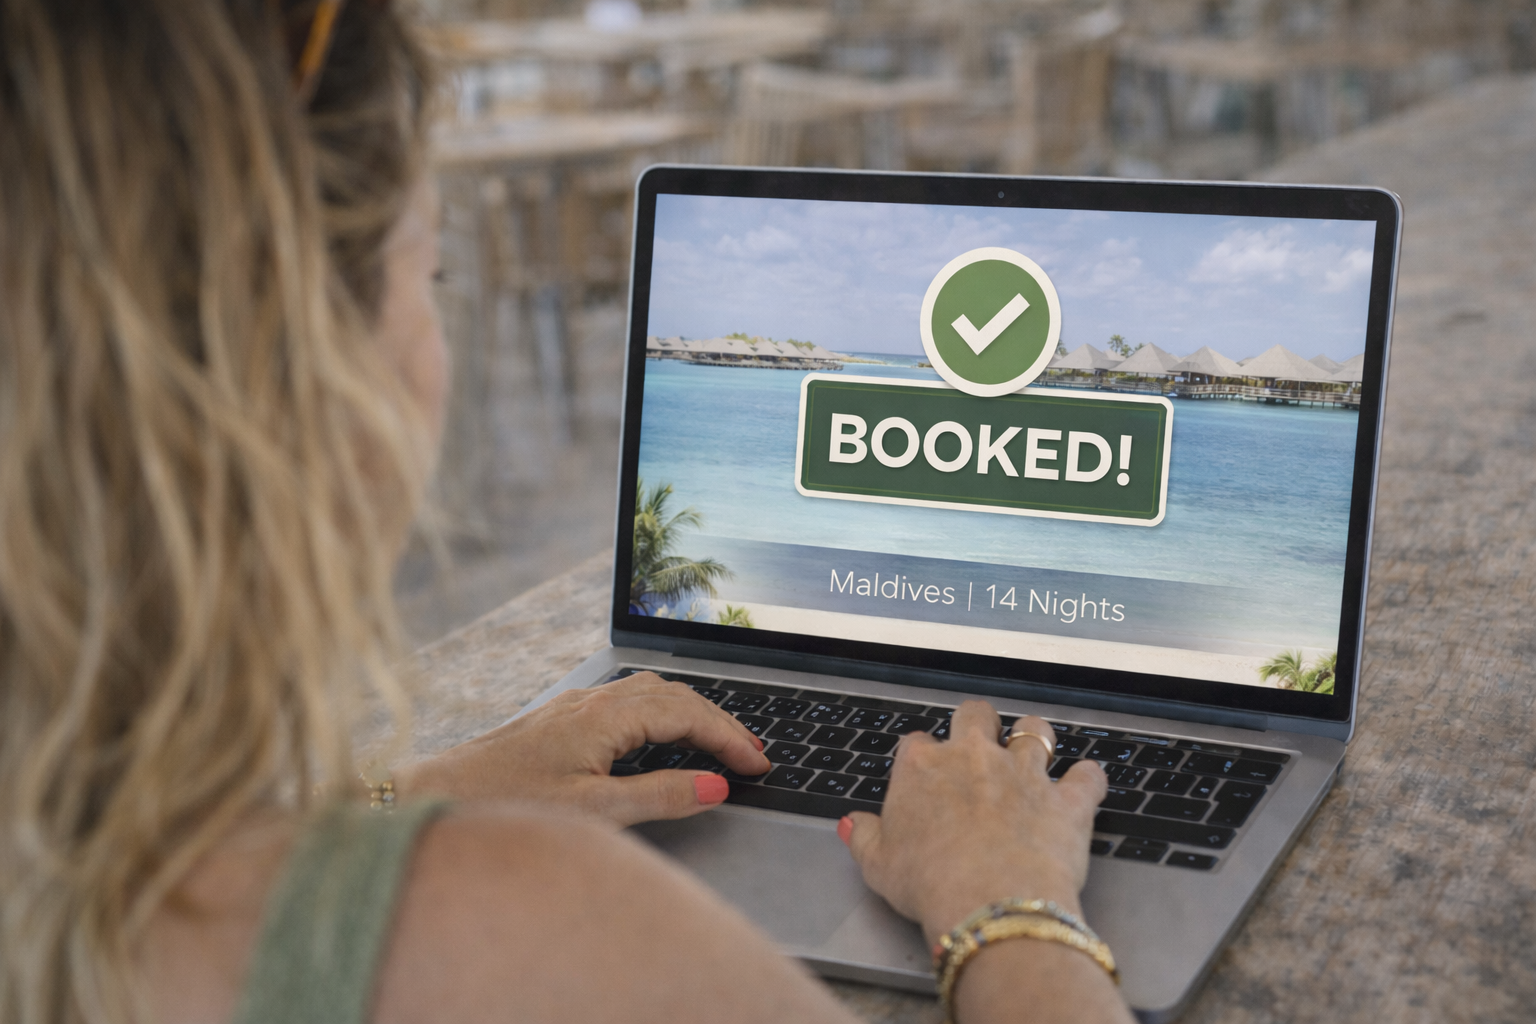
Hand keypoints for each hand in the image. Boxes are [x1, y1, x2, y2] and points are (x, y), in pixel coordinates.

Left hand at [396, 673, 769, 826]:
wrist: (432, 797)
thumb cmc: (504, 804)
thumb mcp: (593, 811)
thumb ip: (658, 797)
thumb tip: (715, 786)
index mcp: (605, 716)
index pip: (687, 714)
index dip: (729, 737)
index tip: (759, 763)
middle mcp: (591, 702)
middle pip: (674, 695)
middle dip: (719, 721)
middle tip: (752, 754)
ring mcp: (574, 708)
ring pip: (650, 692)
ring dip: (691, 713)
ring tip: (718, 742)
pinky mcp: (559, 721)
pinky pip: (627, 701)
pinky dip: (662, 714)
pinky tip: (660, 737)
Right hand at [840, 701, 1106, 944]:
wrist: (989, 903)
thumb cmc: (930, 883)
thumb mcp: (878, 866)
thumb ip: (865, 838)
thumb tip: (852, 825)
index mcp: (923, 768)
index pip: (917, 743)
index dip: (922, 758)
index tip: (925, 777)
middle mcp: (974, 757)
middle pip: (975, 715)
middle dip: (977, 723)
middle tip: (979, 742)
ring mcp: (1024, 774)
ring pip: (1034, 729)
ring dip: (1034, 736)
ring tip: (1033, 749)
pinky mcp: (1066, 800)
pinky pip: (1088, 775)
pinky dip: (1089, 779)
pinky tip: (1086, 784)